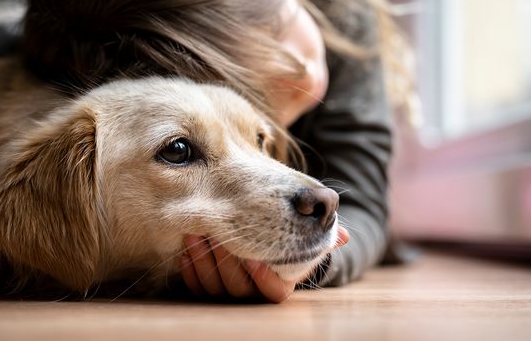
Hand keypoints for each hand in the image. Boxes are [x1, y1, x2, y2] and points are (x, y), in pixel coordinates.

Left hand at [179, 226, 348, 302]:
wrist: (266, 248)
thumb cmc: (289, 241)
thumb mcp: (307, 239)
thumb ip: (324, 237)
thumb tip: (342, 235)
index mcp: (280, 287)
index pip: (272, 291)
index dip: (262, 275)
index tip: (254, 254)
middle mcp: (253, 297)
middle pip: (237, 288)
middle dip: (225, 261)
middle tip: (217, 234)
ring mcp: (229, 295)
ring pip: (213, 288)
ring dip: (202, 261)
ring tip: (195, 233)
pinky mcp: (207, 288)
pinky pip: (196, 287)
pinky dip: (190, 269)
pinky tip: (188, 248)